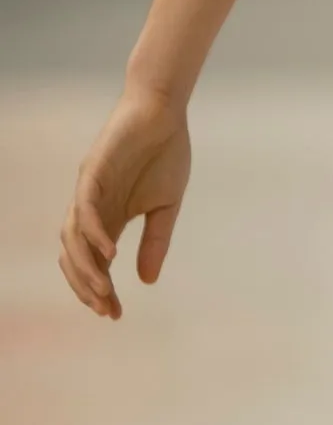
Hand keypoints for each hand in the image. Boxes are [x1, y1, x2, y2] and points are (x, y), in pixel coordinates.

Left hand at [59, 89, 192, 319]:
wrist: (164, 110)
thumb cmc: (166, 152)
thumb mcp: (167, 205)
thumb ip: (156, 241)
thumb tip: (147, 282)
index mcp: (109, 218)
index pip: (96, 263)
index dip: (101, 289)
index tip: (116, 313)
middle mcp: (92, 209)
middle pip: (76, 257)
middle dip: (87, 287)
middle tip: (106, 309)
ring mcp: (88, 192)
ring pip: (73, 238)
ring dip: (85, 267)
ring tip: (103, 289)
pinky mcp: (92, 173)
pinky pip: (84, 209)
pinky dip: (92, 234)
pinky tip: (109, 253)